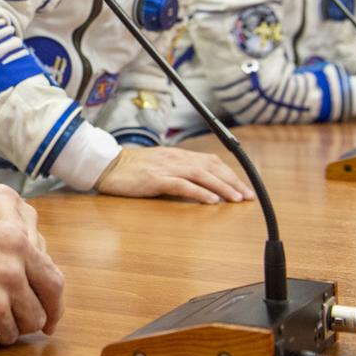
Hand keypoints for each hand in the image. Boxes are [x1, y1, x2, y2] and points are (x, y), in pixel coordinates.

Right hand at [94, 146, 254, 203]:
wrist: (107, 166)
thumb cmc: (131, 169)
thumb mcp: (159, 166)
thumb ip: (178, 171)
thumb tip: (199, 185)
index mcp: (177, 155)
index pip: (211, 161)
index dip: (230, 174)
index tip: (244, 187)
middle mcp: (175, 158)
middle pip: (211, 168)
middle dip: (232, 182)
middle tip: (248, 196)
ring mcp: (165, 168)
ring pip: (201, 175)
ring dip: (222, 187)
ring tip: (236, 199)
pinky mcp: (155, 180)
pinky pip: (182, 185)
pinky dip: (199, 192)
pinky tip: (212, 201)